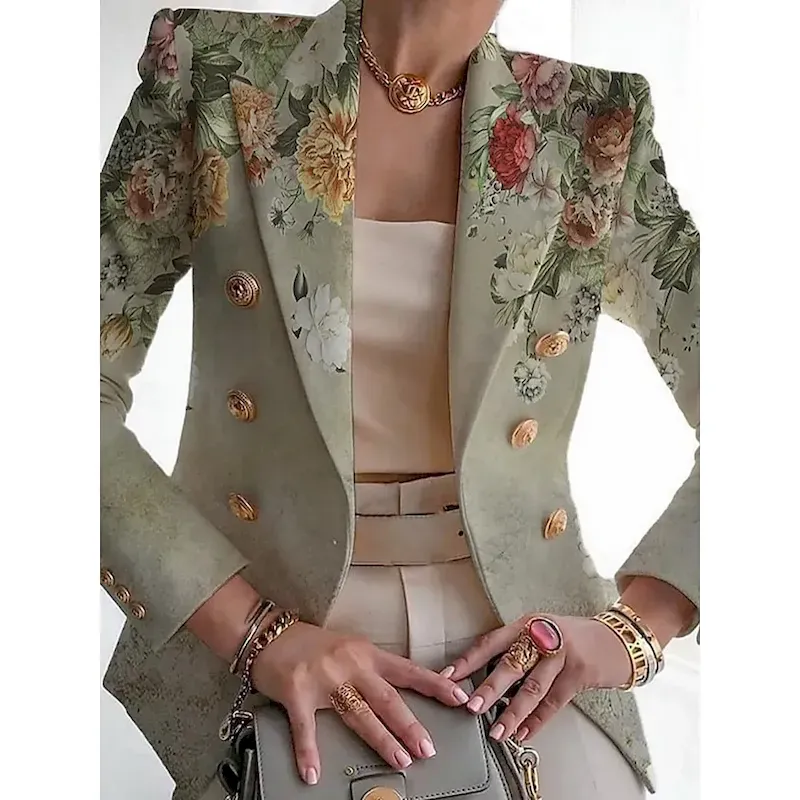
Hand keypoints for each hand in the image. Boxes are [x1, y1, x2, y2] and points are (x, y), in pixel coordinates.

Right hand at [252, 621, 469, 783]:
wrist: (269, 633)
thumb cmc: (311, 643)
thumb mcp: (349, 648)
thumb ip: (372, 667)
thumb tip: (400, 690)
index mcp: (366, 653)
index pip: (407, 670)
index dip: (434, 684)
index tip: (459, 697)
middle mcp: (350, 664)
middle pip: (387, 698)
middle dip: (410, 724)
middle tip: (427, 748)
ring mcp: (324, 679)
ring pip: (358, 714)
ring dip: (380, 739)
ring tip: (399, 760)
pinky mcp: (296, 693)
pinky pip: (306, 728)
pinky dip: (309, 753)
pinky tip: (313, 773)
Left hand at [444, 615, 631, 742]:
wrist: (616, 639)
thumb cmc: (572, 638)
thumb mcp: (542, 632)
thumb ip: (517, 649)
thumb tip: (483, 677)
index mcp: (527, 624)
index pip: (491, 642)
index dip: (469, 660)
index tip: (448, 676)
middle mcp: (543, 636)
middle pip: (511, 664)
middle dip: (490, 689)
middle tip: (471, 706)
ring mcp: (563, 655)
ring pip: (532, 688)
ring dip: (512, 712)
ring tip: (497, 730)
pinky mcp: (580, 674)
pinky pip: (554, 702)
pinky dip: (537, 721)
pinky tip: (523, 732)